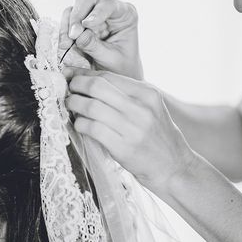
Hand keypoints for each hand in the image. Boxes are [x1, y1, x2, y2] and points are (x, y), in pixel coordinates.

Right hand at [59, 0, 142, 79]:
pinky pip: (66, 20)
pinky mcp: (79, 23)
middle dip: (77, 16)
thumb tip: (78, 36)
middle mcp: (107, 10)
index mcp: (124, 14)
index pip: (108, 4)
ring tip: (66, 44)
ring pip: (74, 8)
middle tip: (73, 36)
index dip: (96, 12)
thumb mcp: (111, 59)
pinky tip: (65, 44)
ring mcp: (91, 14)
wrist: (116, 76)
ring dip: (68, 25)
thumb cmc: (121, 67)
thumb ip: (95, 47)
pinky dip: (63, 31)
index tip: (87, 24)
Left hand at [63, 67, 196, 194]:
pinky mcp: (123, 147)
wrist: (173, 167)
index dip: (85, 74)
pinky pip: (92, 128)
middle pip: (98, 87)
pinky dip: (80, 124)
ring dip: (74, 104)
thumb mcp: (150, 108)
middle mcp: (141, 108)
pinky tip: (79, 125)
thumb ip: (126, 95)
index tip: (71, 75)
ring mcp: (132, 128)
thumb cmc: (156, 136)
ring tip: (70, 106)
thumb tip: (91, 80)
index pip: (109, 76)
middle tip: (68, 90)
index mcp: (148, 94)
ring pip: (92, 107)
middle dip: (76, 85)